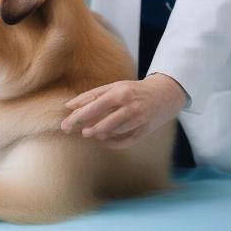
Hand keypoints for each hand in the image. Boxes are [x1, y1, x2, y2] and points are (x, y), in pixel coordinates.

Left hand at [60, 73, 186, 148]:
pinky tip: (102, 140)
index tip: (65, 122)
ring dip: (98, 134)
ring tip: (88, 133)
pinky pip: (126, 141)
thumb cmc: (133, 90)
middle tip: (69, 130)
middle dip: (84, 126)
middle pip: (103, 121)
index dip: (79, 115)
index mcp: (120, 92)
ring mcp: (139, 120)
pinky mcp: (145, 131)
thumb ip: (92, 95)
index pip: (95, 105)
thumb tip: (69, 105)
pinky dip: (112, 143)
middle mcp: (130, 106)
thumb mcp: (114, 87)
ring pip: (114, 132)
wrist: (164, 94)